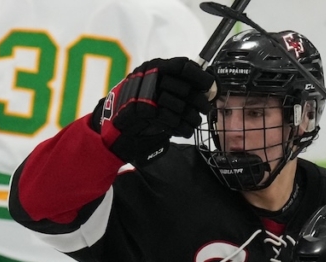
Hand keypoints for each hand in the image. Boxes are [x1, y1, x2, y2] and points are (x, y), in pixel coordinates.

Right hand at [90, 56, 215, 164]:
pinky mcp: (143, 113)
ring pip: (179, 106)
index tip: (210, 86)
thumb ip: (176, 84)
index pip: (183, 66)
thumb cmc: (140, 105)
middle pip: (184, 89)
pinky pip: (171, 120)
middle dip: (198, 101)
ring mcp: (144, 94)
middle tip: (204, 108)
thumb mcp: (156, 87)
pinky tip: (185, 130)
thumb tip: (206, 87)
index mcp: (154, 66)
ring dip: (191, 117)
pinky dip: (182, 128)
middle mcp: (149, 77)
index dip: (200, 77)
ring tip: (194, 121)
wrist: (115, 126)